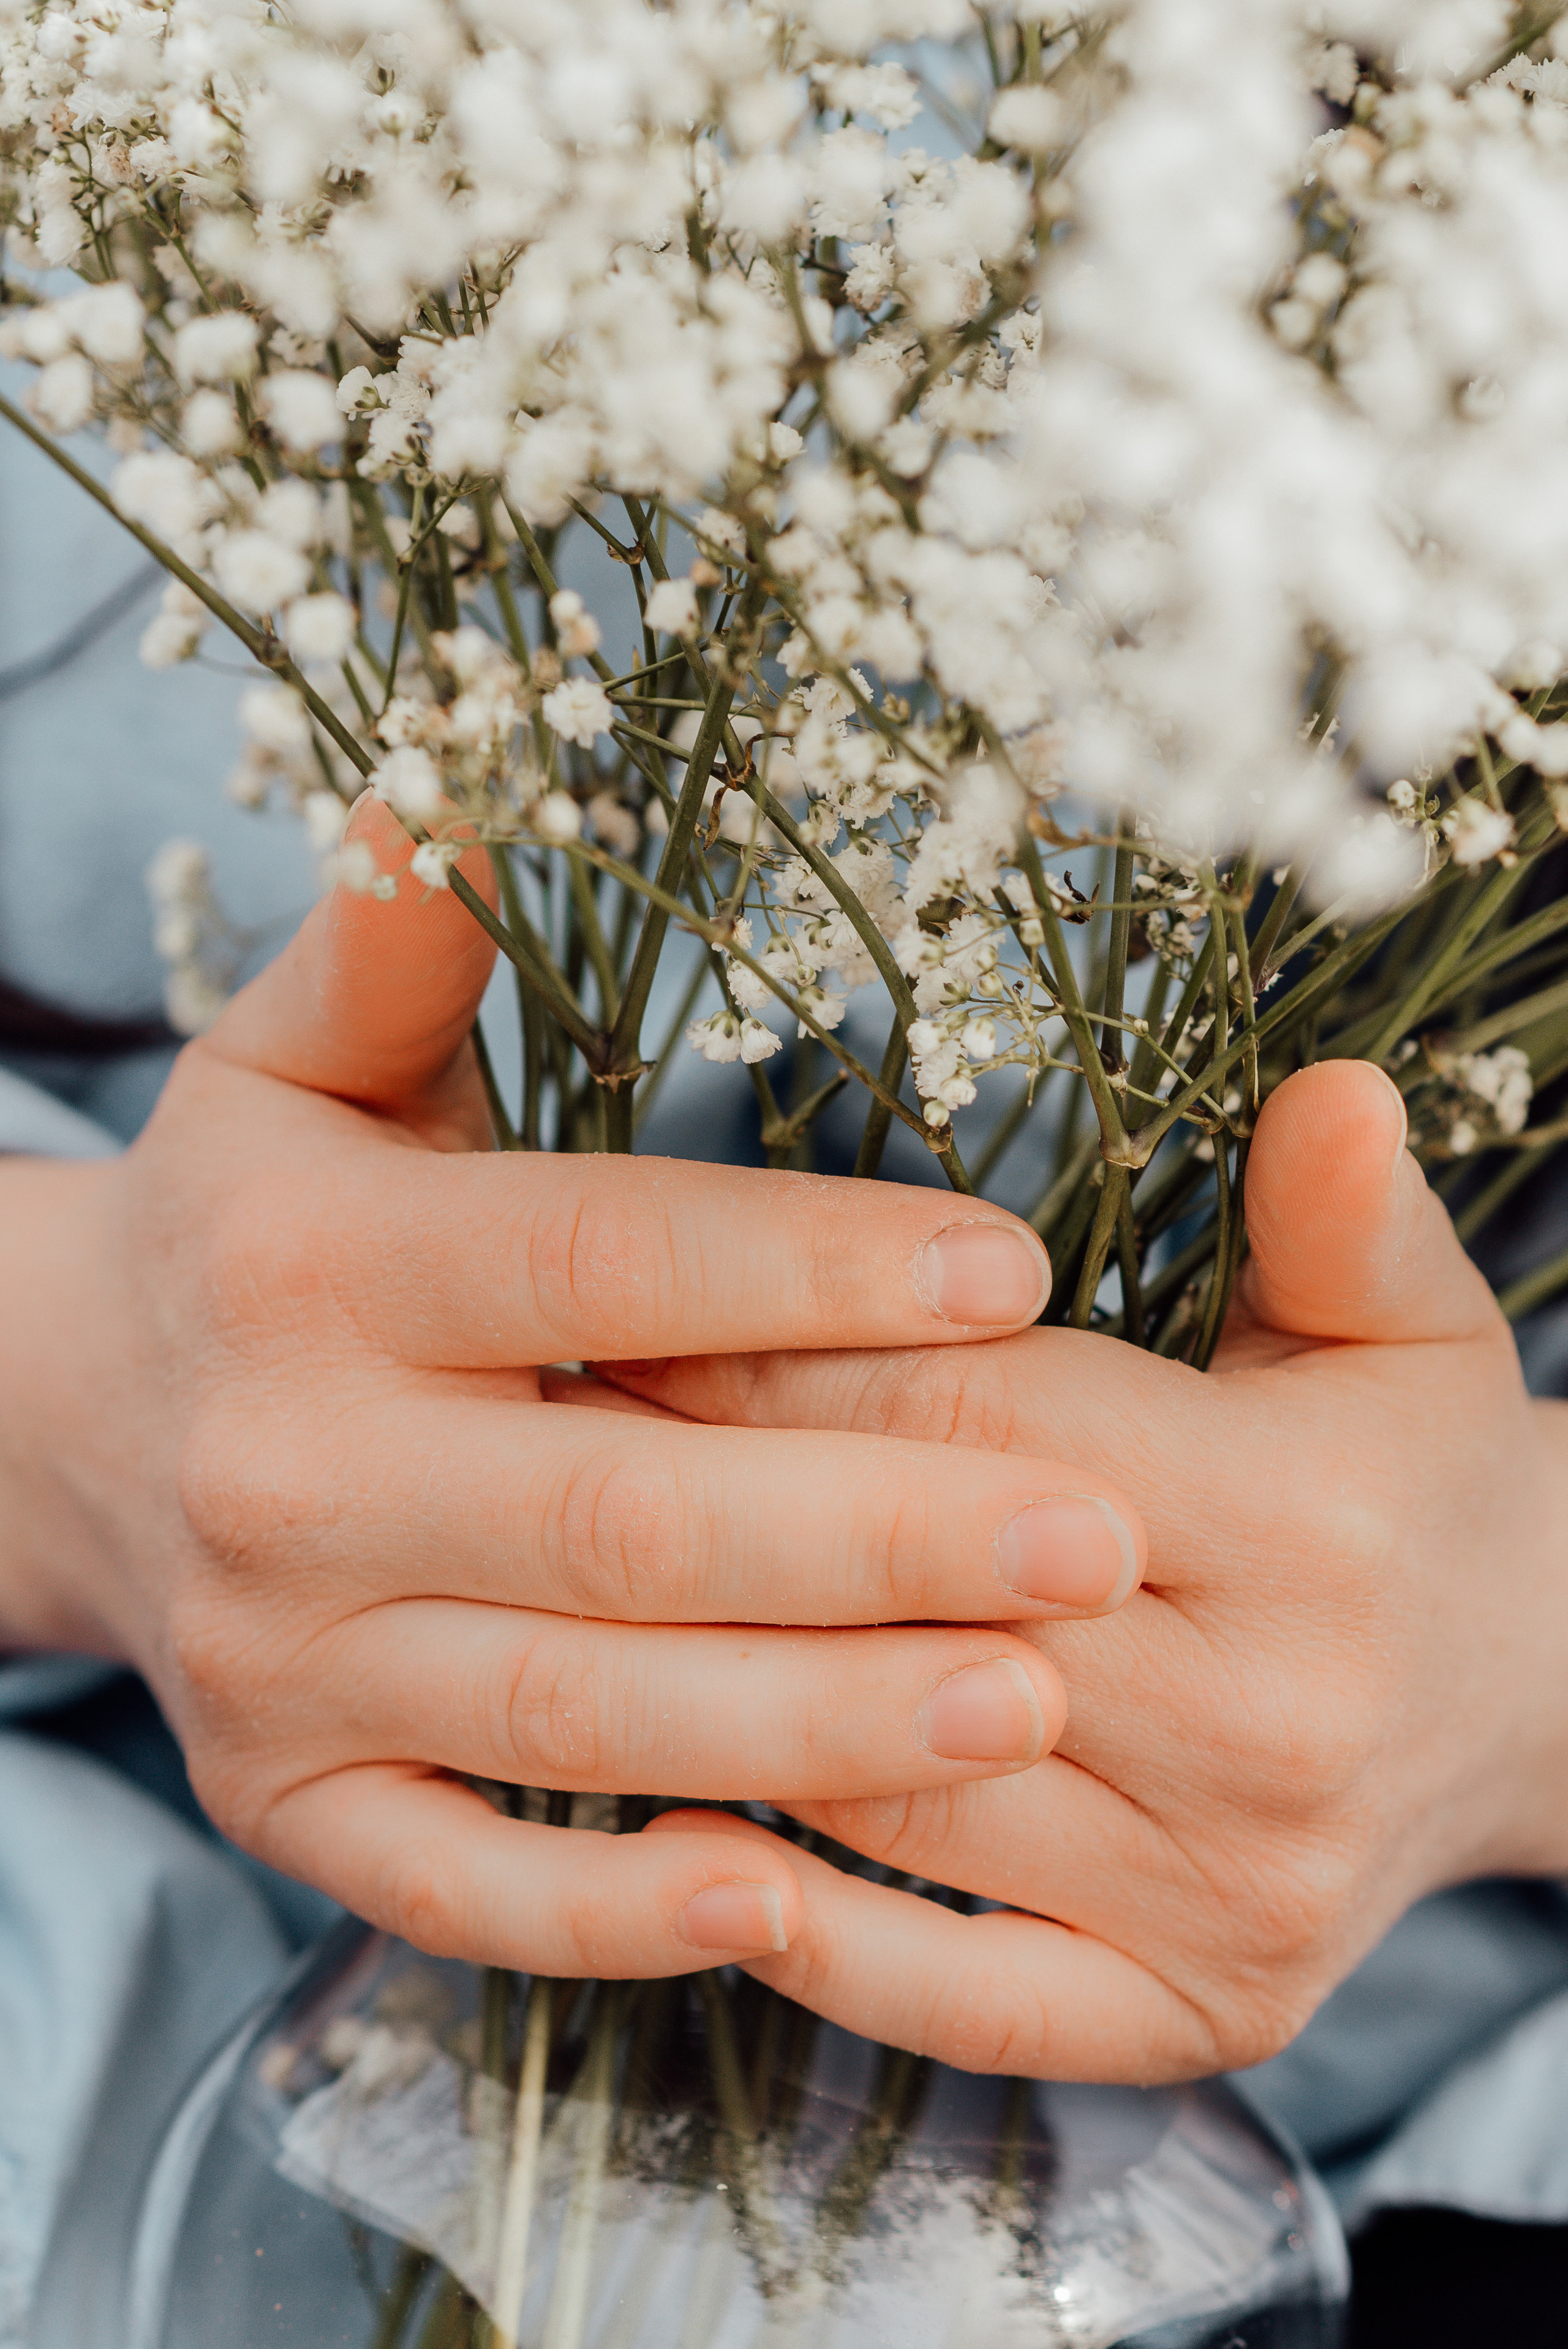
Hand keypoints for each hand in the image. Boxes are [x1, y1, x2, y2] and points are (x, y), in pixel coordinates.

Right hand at [0, 797, 1146, 1978]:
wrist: (58, 1425)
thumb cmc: (251, 1224)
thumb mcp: (291, 1065)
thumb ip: (388, 946)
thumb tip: (456, 780)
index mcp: (312, 1265)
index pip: (595, 1262)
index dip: (807, 1272)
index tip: (1021, 1272)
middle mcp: (286, 1471)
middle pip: (616, 1514)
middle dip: (872, 1532)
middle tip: (1106, 1540)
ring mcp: (276, 1664)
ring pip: (567, 1712)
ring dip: (806, 1721)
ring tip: (1031, 1701)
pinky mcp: (280, 1803)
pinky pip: (455, 1883)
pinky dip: (614, 1911)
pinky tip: (796, 1899)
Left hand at [614, 1062, 1567, 2074]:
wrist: (1527, 1694)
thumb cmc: (1408, 1473)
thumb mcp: (1408, 1322)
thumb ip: (1345, 1213)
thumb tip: (1334, 1090)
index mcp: (1306, 1529)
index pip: (975, 1430)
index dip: (782, 1359)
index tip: (623, 1311)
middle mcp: (1273, 1730)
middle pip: (914, 1608)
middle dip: (710, 1518)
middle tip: (540, 1448)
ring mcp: (1233, 1900)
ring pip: (903, 1806)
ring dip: (715, 1712)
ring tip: (551, 1616)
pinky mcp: (1200, 2017)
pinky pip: (970, 2004)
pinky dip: (821, 1947)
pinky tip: (679, 1860)